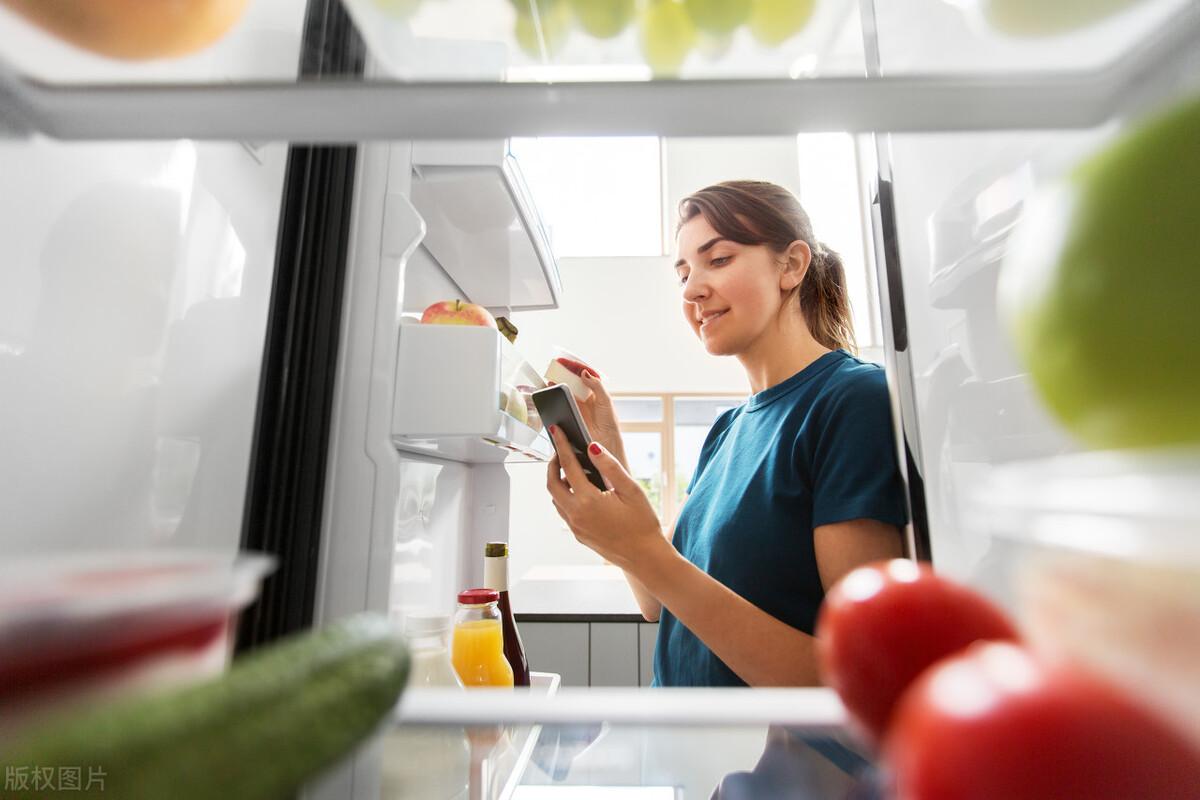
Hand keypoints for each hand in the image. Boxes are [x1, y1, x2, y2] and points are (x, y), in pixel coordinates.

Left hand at [545, 425, 666, 571]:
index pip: (568, 465)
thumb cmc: (642, 523)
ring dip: (557, 481)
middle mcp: (576, 514)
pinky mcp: (578, 534)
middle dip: (553, 464)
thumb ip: (609, 466)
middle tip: (561, 449)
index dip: (561, 445)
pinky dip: (564, 496)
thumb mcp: (630, 489)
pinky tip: (579, 490)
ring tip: (571, 468)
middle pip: (551, 483)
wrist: (645, 556)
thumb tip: (592, 447)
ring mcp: (575, 526)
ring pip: (555, 498)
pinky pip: (563, 510)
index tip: (556, 430)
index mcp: (588, 500)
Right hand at [549, 369, 627, 469]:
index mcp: (594, 393)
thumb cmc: (610, 425)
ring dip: (556, 386)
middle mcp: (583, 399)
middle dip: (561, 374)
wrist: (605, 445)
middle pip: (570, 382)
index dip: (573, 367)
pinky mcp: (568, 417)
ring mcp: (575, 408)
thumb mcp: (606, 401)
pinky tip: (551, 396)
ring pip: (563, 393)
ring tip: (550, 381)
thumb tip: (584, 373)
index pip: (582, 375)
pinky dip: (553, 400)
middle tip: (554, 369)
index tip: (563, 361)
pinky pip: (558, 406)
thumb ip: (597, 386)